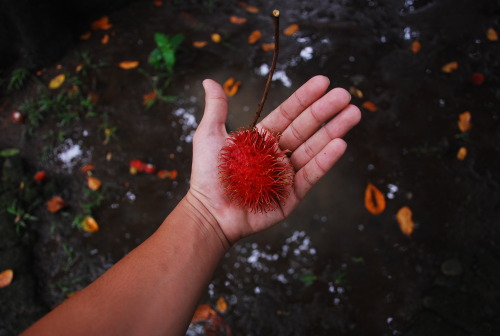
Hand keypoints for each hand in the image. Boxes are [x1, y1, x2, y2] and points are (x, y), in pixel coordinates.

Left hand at [186, 76, 360, 243]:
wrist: (209, 213)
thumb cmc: (207, 175)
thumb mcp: (209, 136)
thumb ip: (216, 109)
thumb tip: (210, 81)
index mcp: (262, 138)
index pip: (288, 113)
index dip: (305, 98)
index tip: (323, 82)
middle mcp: (278, 154)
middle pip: (306, 128)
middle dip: (325, 111)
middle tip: (345, 95)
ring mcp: (287, 174)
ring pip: (313, 148)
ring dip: (333, 131)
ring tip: (352, 114)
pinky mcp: (292, 195)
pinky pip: (310, 175)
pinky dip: (325, 160)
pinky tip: (340, 144)